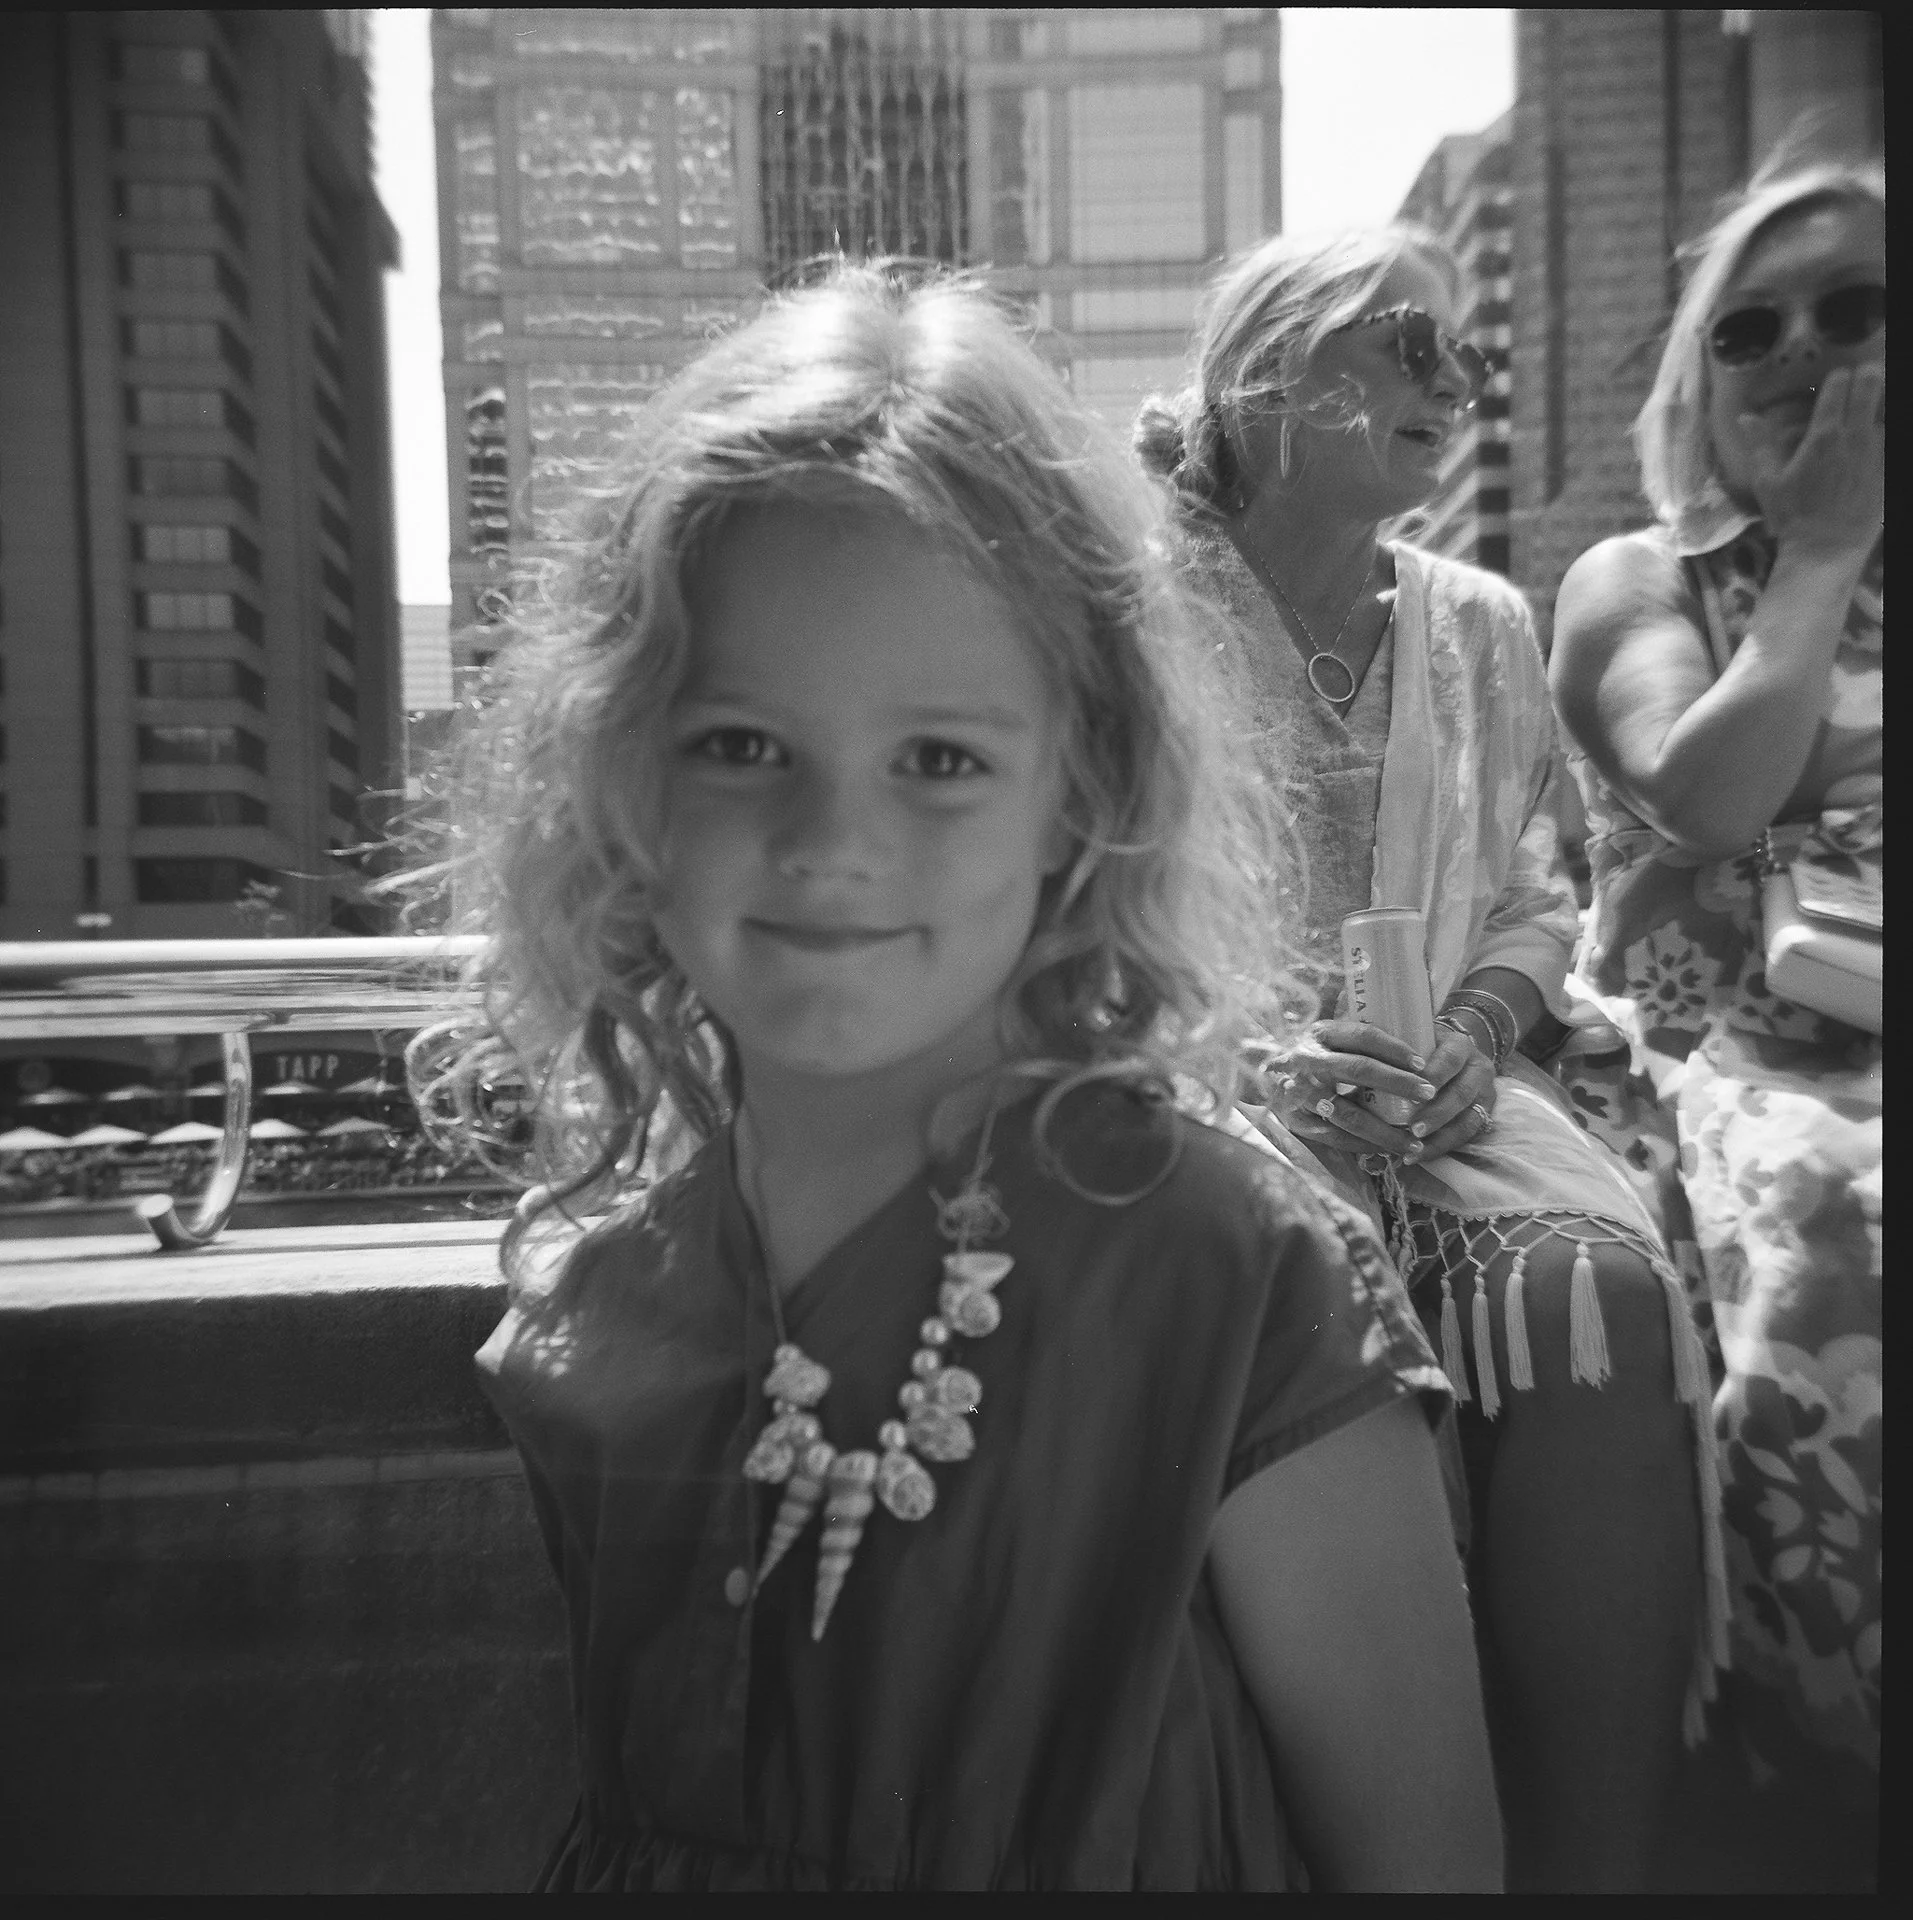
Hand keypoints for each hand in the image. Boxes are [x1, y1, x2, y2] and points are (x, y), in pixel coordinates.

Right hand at [1267, 1020, 1439, 1161]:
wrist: (1260, 1075)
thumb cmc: (1310, 1056)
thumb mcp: (1328, 1039)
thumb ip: (1360, 1045)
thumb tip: (1414, 1060)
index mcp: (1321, 1034)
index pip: (1363, 1036)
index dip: (1394, 1048)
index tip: (1421, 1063)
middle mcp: (1308, 1060)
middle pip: (1359, 1070)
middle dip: (1398, 1083)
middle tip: (1429, 1094)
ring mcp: (1300, 1092)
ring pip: (1349, 1113)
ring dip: (1386, 1130)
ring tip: (1414, 1141)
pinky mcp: (1297, 1120)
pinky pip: (1336, 1137)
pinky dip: (1364, 1145)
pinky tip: (1387, 1150)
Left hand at [1407, 1023, 1498, 1159]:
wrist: (1451, 1057)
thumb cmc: (1421, 1052)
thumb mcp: (1412, 1044)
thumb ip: (1394, 1055)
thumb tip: (1360, 1070)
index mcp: (1459, 1045)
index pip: (1449, 1059)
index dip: (1432, 1076)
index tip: (1411, 1091)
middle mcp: (1478, 1068)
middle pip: (1461, 1093)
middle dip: (1436, 1114)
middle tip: (1413, 1129)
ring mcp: (1485, 1094)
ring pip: (1468, 1119)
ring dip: (1439, 1137)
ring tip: (1414, 1149)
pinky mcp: (1484, 1115)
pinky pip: (1467, 1136)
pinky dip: (1441, 1147)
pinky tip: (1418, 1155)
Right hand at [1739, 364, 1884, 562]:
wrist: (1827, 549)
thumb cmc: (1793, 516)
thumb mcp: (1767, 482)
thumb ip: (1759, 445)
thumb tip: (1745, 417)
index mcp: (1824, 435)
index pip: (1839, 384)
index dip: (1838, 376)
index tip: (1834, 381)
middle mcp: (1857, 435)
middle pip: (1871, 384)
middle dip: (1868, 375)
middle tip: (1863, 378)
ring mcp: (1880, 450)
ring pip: (1889, 407)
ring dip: (1881, 402)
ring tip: (1876, 402)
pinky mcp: (1891, 467)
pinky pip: (1895, 436)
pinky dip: (1887, 430)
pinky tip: (1879, 434)